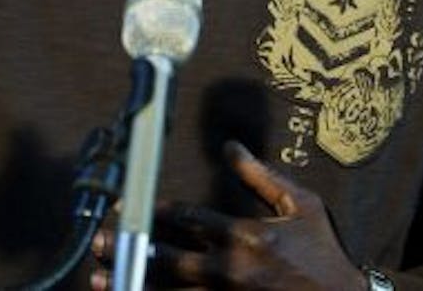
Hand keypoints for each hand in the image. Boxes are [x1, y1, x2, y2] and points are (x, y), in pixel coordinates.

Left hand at [90, 141, 367, 289]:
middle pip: (167, 257)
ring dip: (132, 281)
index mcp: (245, 236)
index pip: (189, 219)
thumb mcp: (301, 205)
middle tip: (98, 241)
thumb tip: (230, 146)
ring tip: (100, 276)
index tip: (131, 205)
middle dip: (131, 247)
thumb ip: (261, 177)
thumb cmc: (324, 253)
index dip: (156, 212)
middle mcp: (230, 269)